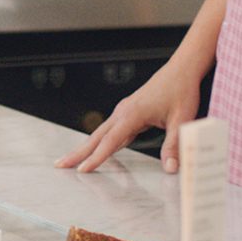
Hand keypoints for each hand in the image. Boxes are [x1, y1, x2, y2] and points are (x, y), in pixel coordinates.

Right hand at [55, 64, 201, 173]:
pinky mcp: (128, 112)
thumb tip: (170, 168)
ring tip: (73, 161)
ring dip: (86, 147)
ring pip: (100, 133)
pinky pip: (111, 130)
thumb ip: (174, 145)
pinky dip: (100, 142)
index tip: (82, 170)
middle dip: (78, 152)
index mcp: (132, 114)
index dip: (96, 157)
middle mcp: (123, 111)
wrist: (181, 70)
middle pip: (96, 136)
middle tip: (60, 165)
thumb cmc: (181, 91)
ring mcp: (124, 111)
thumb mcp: (182, 120)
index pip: (110, 141)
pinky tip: (97, 151)